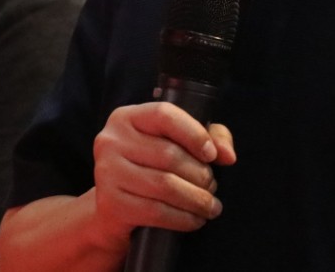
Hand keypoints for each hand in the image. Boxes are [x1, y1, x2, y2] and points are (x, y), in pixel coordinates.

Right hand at [87, 100, 236, 251]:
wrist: (114, 210)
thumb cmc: (149, 169)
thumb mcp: (176, 143)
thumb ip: (209, 137)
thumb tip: (227, 155)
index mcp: (126, 117)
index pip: (164, 114)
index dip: (194, 134)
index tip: (212, 155)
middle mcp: (111, 140)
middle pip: (168, 154)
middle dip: (200, 174)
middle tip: (212, 187)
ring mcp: (107, 171)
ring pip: (165, 185)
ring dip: (196, 199)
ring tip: (210, 206)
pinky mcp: (110, 203)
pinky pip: (155, 211)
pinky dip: (182, 218)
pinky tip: (195, 220)